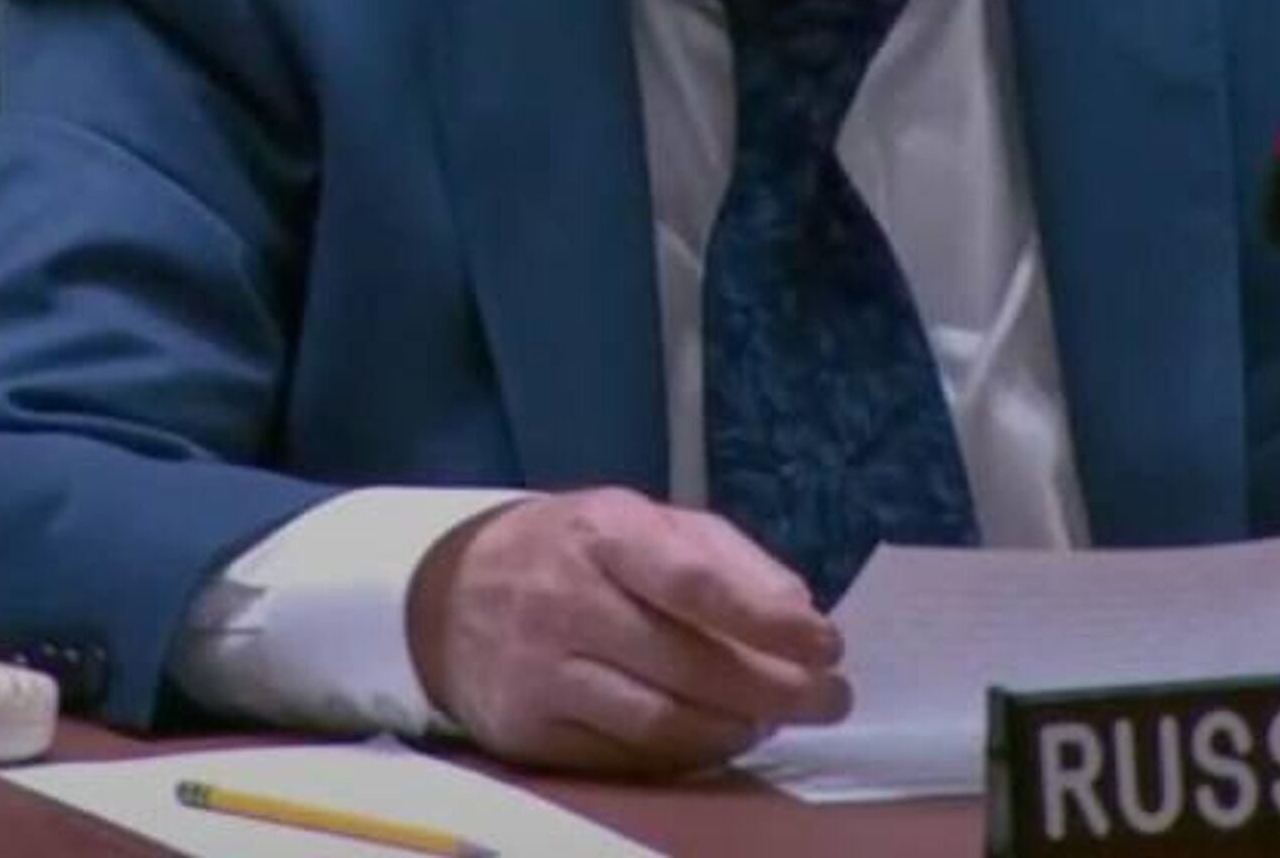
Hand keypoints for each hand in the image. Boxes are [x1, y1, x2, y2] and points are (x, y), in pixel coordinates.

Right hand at [404, 487, 848, 772]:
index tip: (827, 643)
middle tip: (829, 699)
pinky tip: (716, 740)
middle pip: (687, 664)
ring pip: (659, 722)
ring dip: (734, 730)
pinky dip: (683, 757)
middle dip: (773, 688)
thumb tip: (796, 607)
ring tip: (774, 720)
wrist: (450, 595)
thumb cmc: (572, 550)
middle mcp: (566, 602)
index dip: (766, 619)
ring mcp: (543, 674)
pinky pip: (624, 759)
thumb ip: (721, 555)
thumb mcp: (639, 520)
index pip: (693, 580)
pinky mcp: (529, 735)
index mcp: (602, 532)